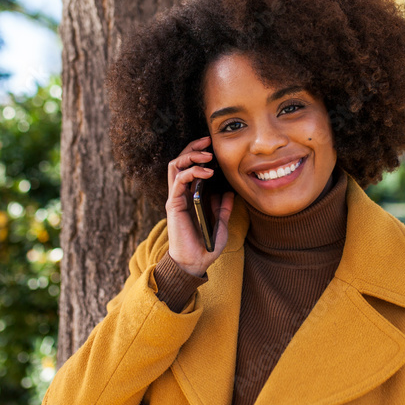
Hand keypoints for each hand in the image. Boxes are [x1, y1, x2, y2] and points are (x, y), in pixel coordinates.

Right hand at [165, 136, 234, 275]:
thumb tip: (230, 193)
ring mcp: (175, 198)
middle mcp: (180, 194)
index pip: (189, 167)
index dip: (198, 153)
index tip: (212, 145)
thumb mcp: (221, 225)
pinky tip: (207, 173)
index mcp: (189, 197)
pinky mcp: (173, 204)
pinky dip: (192, 172)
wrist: (195, 263)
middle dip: (193, 148)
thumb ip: (224, 209)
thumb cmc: (206, 246)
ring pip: (175, 166)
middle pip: (180, 161)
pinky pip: (179, 180)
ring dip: (190, 156)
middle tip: (208, 141)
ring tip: (207, 155)